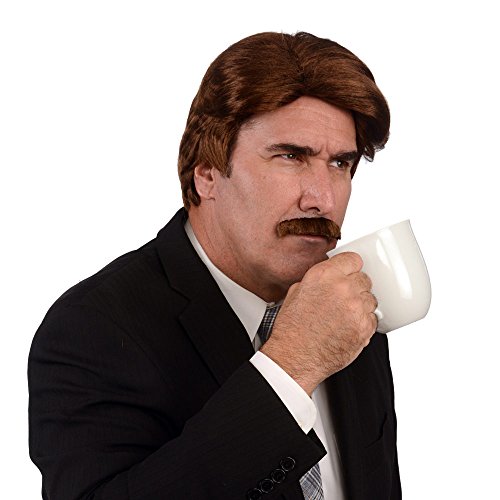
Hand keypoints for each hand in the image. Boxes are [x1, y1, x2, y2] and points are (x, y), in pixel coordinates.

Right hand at [260, 252, 377, 394]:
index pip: (353, 259)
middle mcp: (343, 288)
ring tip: (343, 316)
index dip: (350, 267)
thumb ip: (317, 279)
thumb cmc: (292, 329)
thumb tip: (329, 276)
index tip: (349, 272)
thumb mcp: (296, 292)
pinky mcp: (365, 328)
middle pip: (364, 278)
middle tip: (342, 299)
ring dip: (361, 305)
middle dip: (355, 287)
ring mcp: (357, 308)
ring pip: (371, 299)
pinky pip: (373, 318)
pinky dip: (363, 322)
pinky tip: (347, 327)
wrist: (296, 357)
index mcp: (324, 275)